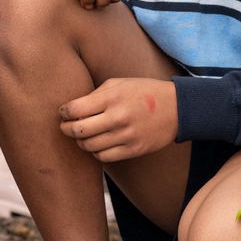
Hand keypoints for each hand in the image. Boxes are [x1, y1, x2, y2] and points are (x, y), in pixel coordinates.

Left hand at [59, 77, 178, 162]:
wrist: (177, 108)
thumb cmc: (144, 92)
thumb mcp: (120, 83)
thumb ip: (95, 94)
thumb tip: (71, 109)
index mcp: (112, 97)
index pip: (74, 109)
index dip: (63, 113)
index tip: (62, 113)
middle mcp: (118, 117)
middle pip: (78, 130)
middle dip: (65, 129)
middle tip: (64, 126)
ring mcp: (126, 136)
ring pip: (89, 146)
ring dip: (80, 141)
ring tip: (81, 135)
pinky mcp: (134, 150)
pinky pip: (104, 157)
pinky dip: (95, 152)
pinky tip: (96, 144)